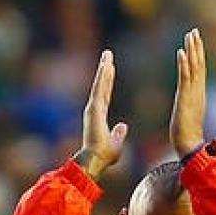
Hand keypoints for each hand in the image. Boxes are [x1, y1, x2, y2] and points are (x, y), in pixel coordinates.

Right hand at [76, 49, 127, 179]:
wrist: (95, 160)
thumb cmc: (104, 155)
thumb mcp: (116, 143)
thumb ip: (118, 134)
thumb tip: (123, 126)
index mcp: (99, 116)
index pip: (105, 95)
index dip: (108, 82)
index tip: (110, 69)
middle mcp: (94, 110)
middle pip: (101, 85)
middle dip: (105, 70)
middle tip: (107, 55)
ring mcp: (93, 108)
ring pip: (99, 84)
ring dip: (103, 68)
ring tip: (107, 55)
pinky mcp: (94, 108)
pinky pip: (99, 88)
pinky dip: (102, 77)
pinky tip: (106, 65)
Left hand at [169, 28, 206, 157]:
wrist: (188, 145)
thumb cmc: (186, 135)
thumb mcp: (187, 115)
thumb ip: (188, 106)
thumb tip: (186, 105)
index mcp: (198, 94)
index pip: (199, 70)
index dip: (198, 54)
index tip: (195, 40)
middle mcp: (198, 91)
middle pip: (199, 64)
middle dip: (197, 47)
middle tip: (194, 31)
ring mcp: (193, 94)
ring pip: (194, 67)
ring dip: (192, 50)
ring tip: (189, 35)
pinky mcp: (185, 98)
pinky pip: (185, 77)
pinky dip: (184, 64)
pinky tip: (181, 52)